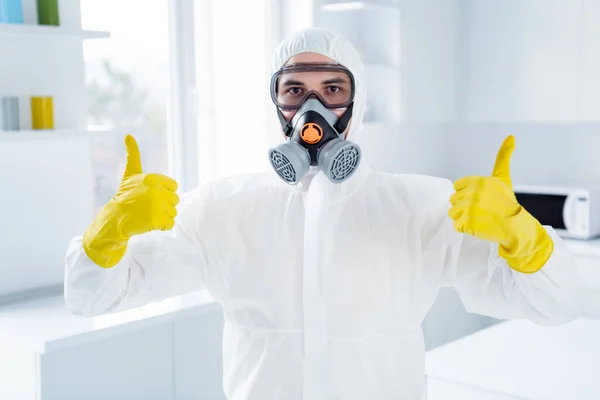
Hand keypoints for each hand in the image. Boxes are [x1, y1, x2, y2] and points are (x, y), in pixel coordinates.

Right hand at [83, 135, 179, 267]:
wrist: (115, 219)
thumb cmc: (125, 196)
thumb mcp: (130, 174)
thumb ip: (133, 155)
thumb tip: (128, 135)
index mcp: (153, 178)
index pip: (174, 187)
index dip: (164, 193)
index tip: (150, 196)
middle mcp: (156, 190)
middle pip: (175, 200)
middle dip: (164, 205)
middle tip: (148, 207)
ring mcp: (157, 206)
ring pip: (173, 212)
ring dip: (163, 216)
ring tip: (148, 215)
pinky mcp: (157, 220)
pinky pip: (170, 224)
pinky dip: (162, 227)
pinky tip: (150, 223)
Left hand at [448, 135, 519, 246]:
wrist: (516, 225)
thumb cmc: (507, 202)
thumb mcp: (503, 178)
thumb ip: (502, 157)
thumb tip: (511, 136)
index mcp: (478, 180)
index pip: (456, 187)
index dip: (466, 194)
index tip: (480, 199)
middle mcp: (473, 193)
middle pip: (453, 200)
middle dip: (464, 206)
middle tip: (481, 210)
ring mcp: (469, 209)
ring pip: (452, 213)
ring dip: (463, 218)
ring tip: (479, 218)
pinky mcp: (467, 223)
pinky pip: (456, 226)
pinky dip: (465, 228)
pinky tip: (478, 226)